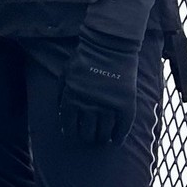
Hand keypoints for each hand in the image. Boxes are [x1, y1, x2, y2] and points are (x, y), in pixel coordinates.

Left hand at [59, 31, 138, 145]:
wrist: (108, 46)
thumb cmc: (84, 59)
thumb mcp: (65, 75)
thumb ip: (61, 95)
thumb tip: (61, 116)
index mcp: (71, 98)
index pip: (69, 124)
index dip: (71, 132)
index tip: (74, 136)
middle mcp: (88, 105)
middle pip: (87, 132)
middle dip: (87, 137)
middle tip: (90, 138)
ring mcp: (108, 105)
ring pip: (104, 131)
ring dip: (102, 138)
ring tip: (102, 139)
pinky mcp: (125, 103)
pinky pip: (123, 126)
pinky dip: (120, 136)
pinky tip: (117, 141)